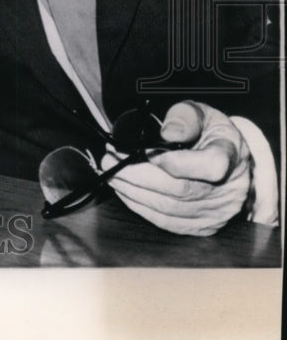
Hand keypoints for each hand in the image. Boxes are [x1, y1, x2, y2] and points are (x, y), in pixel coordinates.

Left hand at [103, 101, 252, 235]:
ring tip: (111, 173)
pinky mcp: (201, 227)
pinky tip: (125, 190)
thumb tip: (168, 132)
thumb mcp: (202, 113)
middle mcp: (227, 190)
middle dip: (136, 175)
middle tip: (109, 161)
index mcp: (230, 155)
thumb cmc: (210, 134)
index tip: (146, 151)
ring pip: (168, 208)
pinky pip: (166, 221)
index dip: (176, 163)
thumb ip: (185, 117)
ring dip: (132, 191)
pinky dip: (140, 206)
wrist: (229, 161)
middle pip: (180, 190)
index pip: (210, 166)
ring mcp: (215, 213)